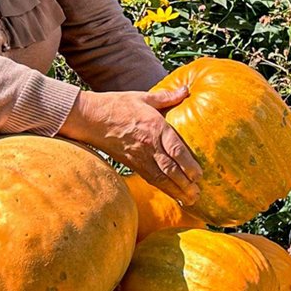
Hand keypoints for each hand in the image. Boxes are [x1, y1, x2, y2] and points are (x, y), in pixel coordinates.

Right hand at [62, 87, 202, 204]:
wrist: (91, 118)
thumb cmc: (117, 105)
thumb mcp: (144, 97)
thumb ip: (167, 97)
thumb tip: (186, 90)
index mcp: (155, 127)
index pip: (175, 149)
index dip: (188, 164)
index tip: (199, 174)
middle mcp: (149, 145)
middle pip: (170, 168)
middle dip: (185, 183)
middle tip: (198, 193)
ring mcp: (139, 157)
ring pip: (160, 178)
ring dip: (176, 190)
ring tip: (190, 200)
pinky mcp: (131, 164)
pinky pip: (149, 178)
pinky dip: (163, 188)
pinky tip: (173, 194)